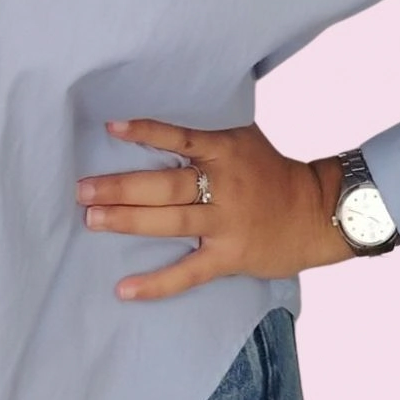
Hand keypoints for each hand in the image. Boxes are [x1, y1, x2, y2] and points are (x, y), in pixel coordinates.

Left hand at [75, 118, 356, 300]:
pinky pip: (188, 273)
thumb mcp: (240, 139)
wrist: (316, 213)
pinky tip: (125, 288)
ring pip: (171, 222)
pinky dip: (156, 283)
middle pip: (165, 185)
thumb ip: (203, 132)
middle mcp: (223, 185)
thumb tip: (162, 110)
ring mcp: (225, 223)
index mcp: (223, 151)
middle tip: (82, 189)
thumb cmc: (270, 170)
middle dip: (121, 187)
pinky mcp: (229, 257)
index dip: (145, 132)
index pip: (179, 137)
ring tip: (91, 219)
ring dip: (128, 221)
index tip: (111, 127)